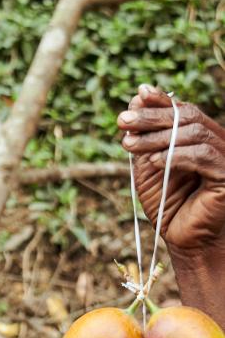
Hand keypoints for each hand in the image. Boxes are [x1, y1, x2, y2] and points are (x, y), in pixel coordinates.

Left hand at [117, 86, 224, 260]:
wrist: (185, 242)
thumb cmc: (169, 206)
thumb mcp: (149, 168)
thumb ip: (145, 137)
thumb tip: (137, 98)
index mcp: (203, 138)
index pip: (183, 110)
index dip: (161, 101)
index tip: (137, 95)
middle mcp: (219, 143)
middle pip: (187, 117)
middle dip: (151, 117)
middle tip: (122, 121)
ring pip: (193, 133)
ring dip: (157, 138)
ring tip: (129, 145)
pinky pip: (204, 156)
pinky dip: (176, 156)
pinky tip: (154, 162)